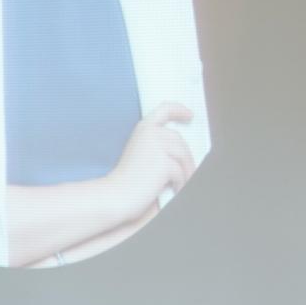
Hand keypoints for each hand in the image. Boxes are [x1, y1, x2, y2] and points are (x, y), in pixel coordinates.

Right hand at [108, 102, 197, 218]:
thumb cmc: (128, 180)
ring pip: (184, 157)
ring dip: (186, 173)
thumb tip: (186, 150)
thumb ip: (160, 146)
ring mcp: (158, 145)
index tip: (189, 115)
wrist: (116, 195)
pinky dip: (180, 184)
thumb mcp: (143, 154)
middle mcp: (151, 132)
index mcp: (144, 128)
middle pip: (180, 141)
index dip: (179, 110)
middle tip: (187, 174)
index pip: (165, 109)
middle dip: (186, 159)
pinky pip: (181, 173)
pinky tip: (174, 191)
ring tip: (181, 185)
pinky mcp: (164, 162)